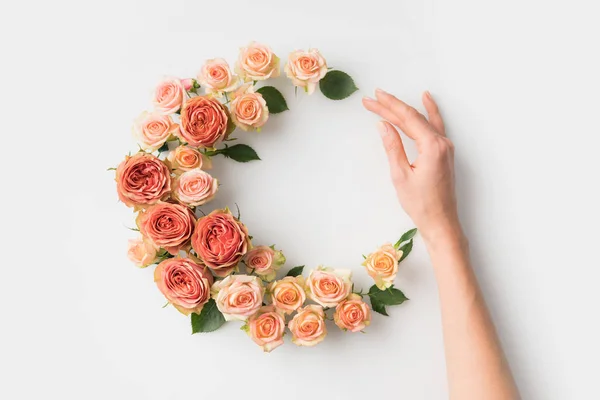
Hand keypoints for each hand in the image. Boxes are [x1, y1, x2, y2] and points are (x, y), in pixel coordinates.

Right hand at [363, 89, 461, 245]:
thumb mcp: (401, 175)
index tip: (373, 98)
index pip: (408, 118)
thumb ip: (393, 146)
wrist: (441, 222)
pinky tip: (426, 100)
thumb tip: (383, 125)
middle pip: (414, 117)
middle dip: (391, 107)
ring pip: (423, 120)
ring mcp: (445, 147)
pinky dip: (428, 112)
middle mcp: (442, 143)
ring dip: (405, 109)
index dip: (388, 106)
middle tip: (373, 99)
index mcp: (433, 147)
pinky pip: (435, 126)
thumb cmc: (422, 204)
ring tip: (390, 97)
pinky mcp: (444, 153)